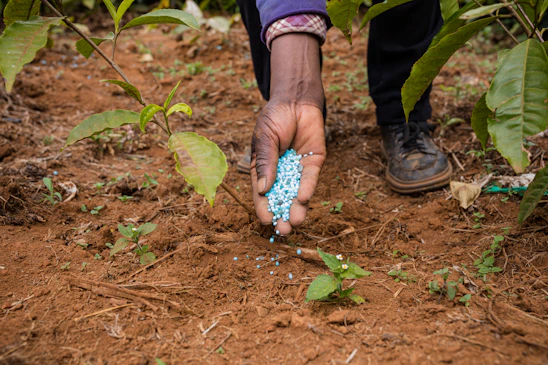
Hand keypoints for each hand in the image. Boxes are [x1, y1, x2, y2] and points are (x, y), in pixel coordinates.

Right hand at [250, 33, 325, 233]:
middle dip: (282, 214)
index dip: (263, 207)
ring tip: (295, 222)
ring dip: (296, 208)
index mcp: (264, 169)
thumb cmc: (275, 117)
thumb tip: (262, 189)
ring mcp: (298, 169)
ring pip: (297, 193)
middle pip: (281, 198)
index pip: (262, 193)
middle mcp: (281, 173)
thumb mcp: (264, 138)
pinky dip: (307, 188)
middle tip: (283, 230)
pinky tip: (304, 198)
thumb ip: (265, 162)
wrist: (296, 99)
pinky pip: (310, 178)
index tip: (265, 220)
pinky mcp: (314, 163)